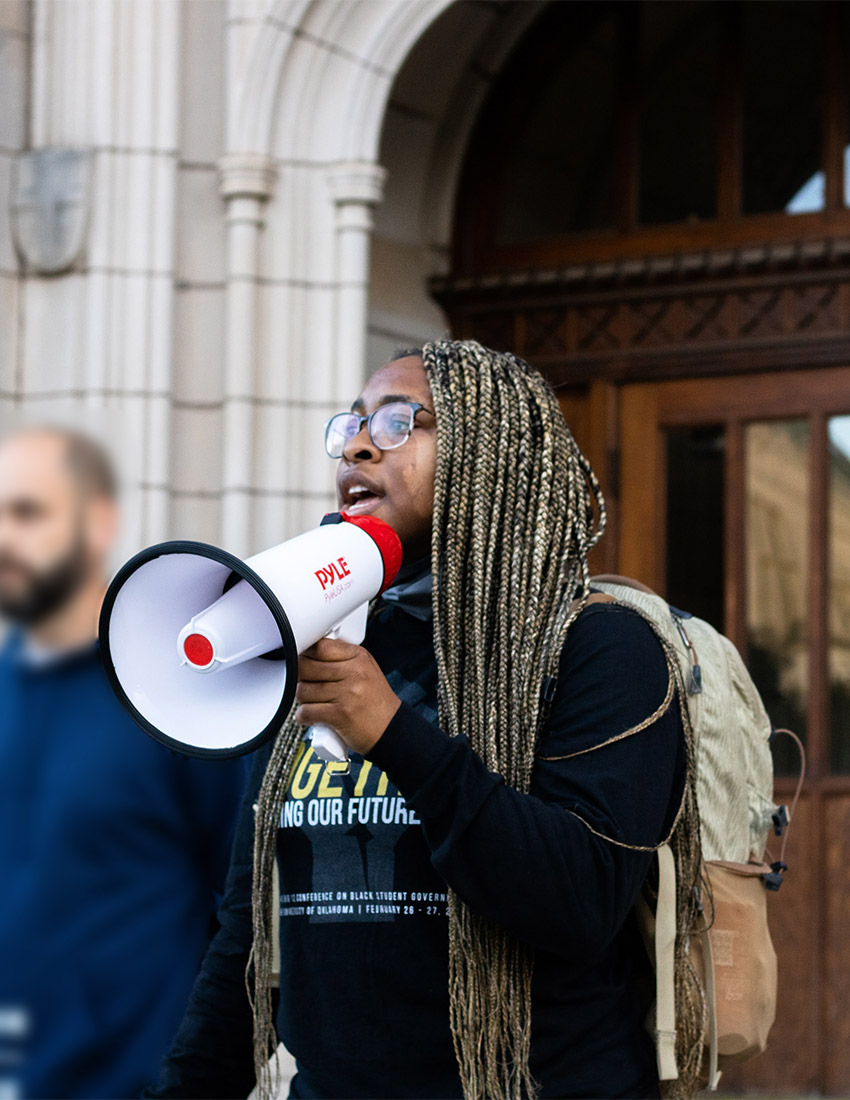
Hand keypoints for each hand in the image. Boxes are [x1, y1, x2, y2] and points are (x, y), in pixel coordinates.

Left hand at [294, 637, 401, 754]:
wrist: (392, 730)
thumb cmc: (375, 702)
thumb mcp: (366, 670)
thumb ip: (341, 659)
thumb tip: (310, 651)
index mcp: (359, 657)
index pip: (320, 646)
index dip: (305, 655)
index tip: (303, 661)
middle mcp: (354, 672)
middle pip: (306, 667)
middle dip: (300, 678)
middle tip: (307, 684)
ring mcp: (348, 693)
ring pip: (303, 690)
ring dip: (303, 700)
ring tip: (314, 703)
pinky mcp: (340, 715)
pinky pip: (306, 712)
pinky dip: (303, 717)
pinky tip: (311, 717)